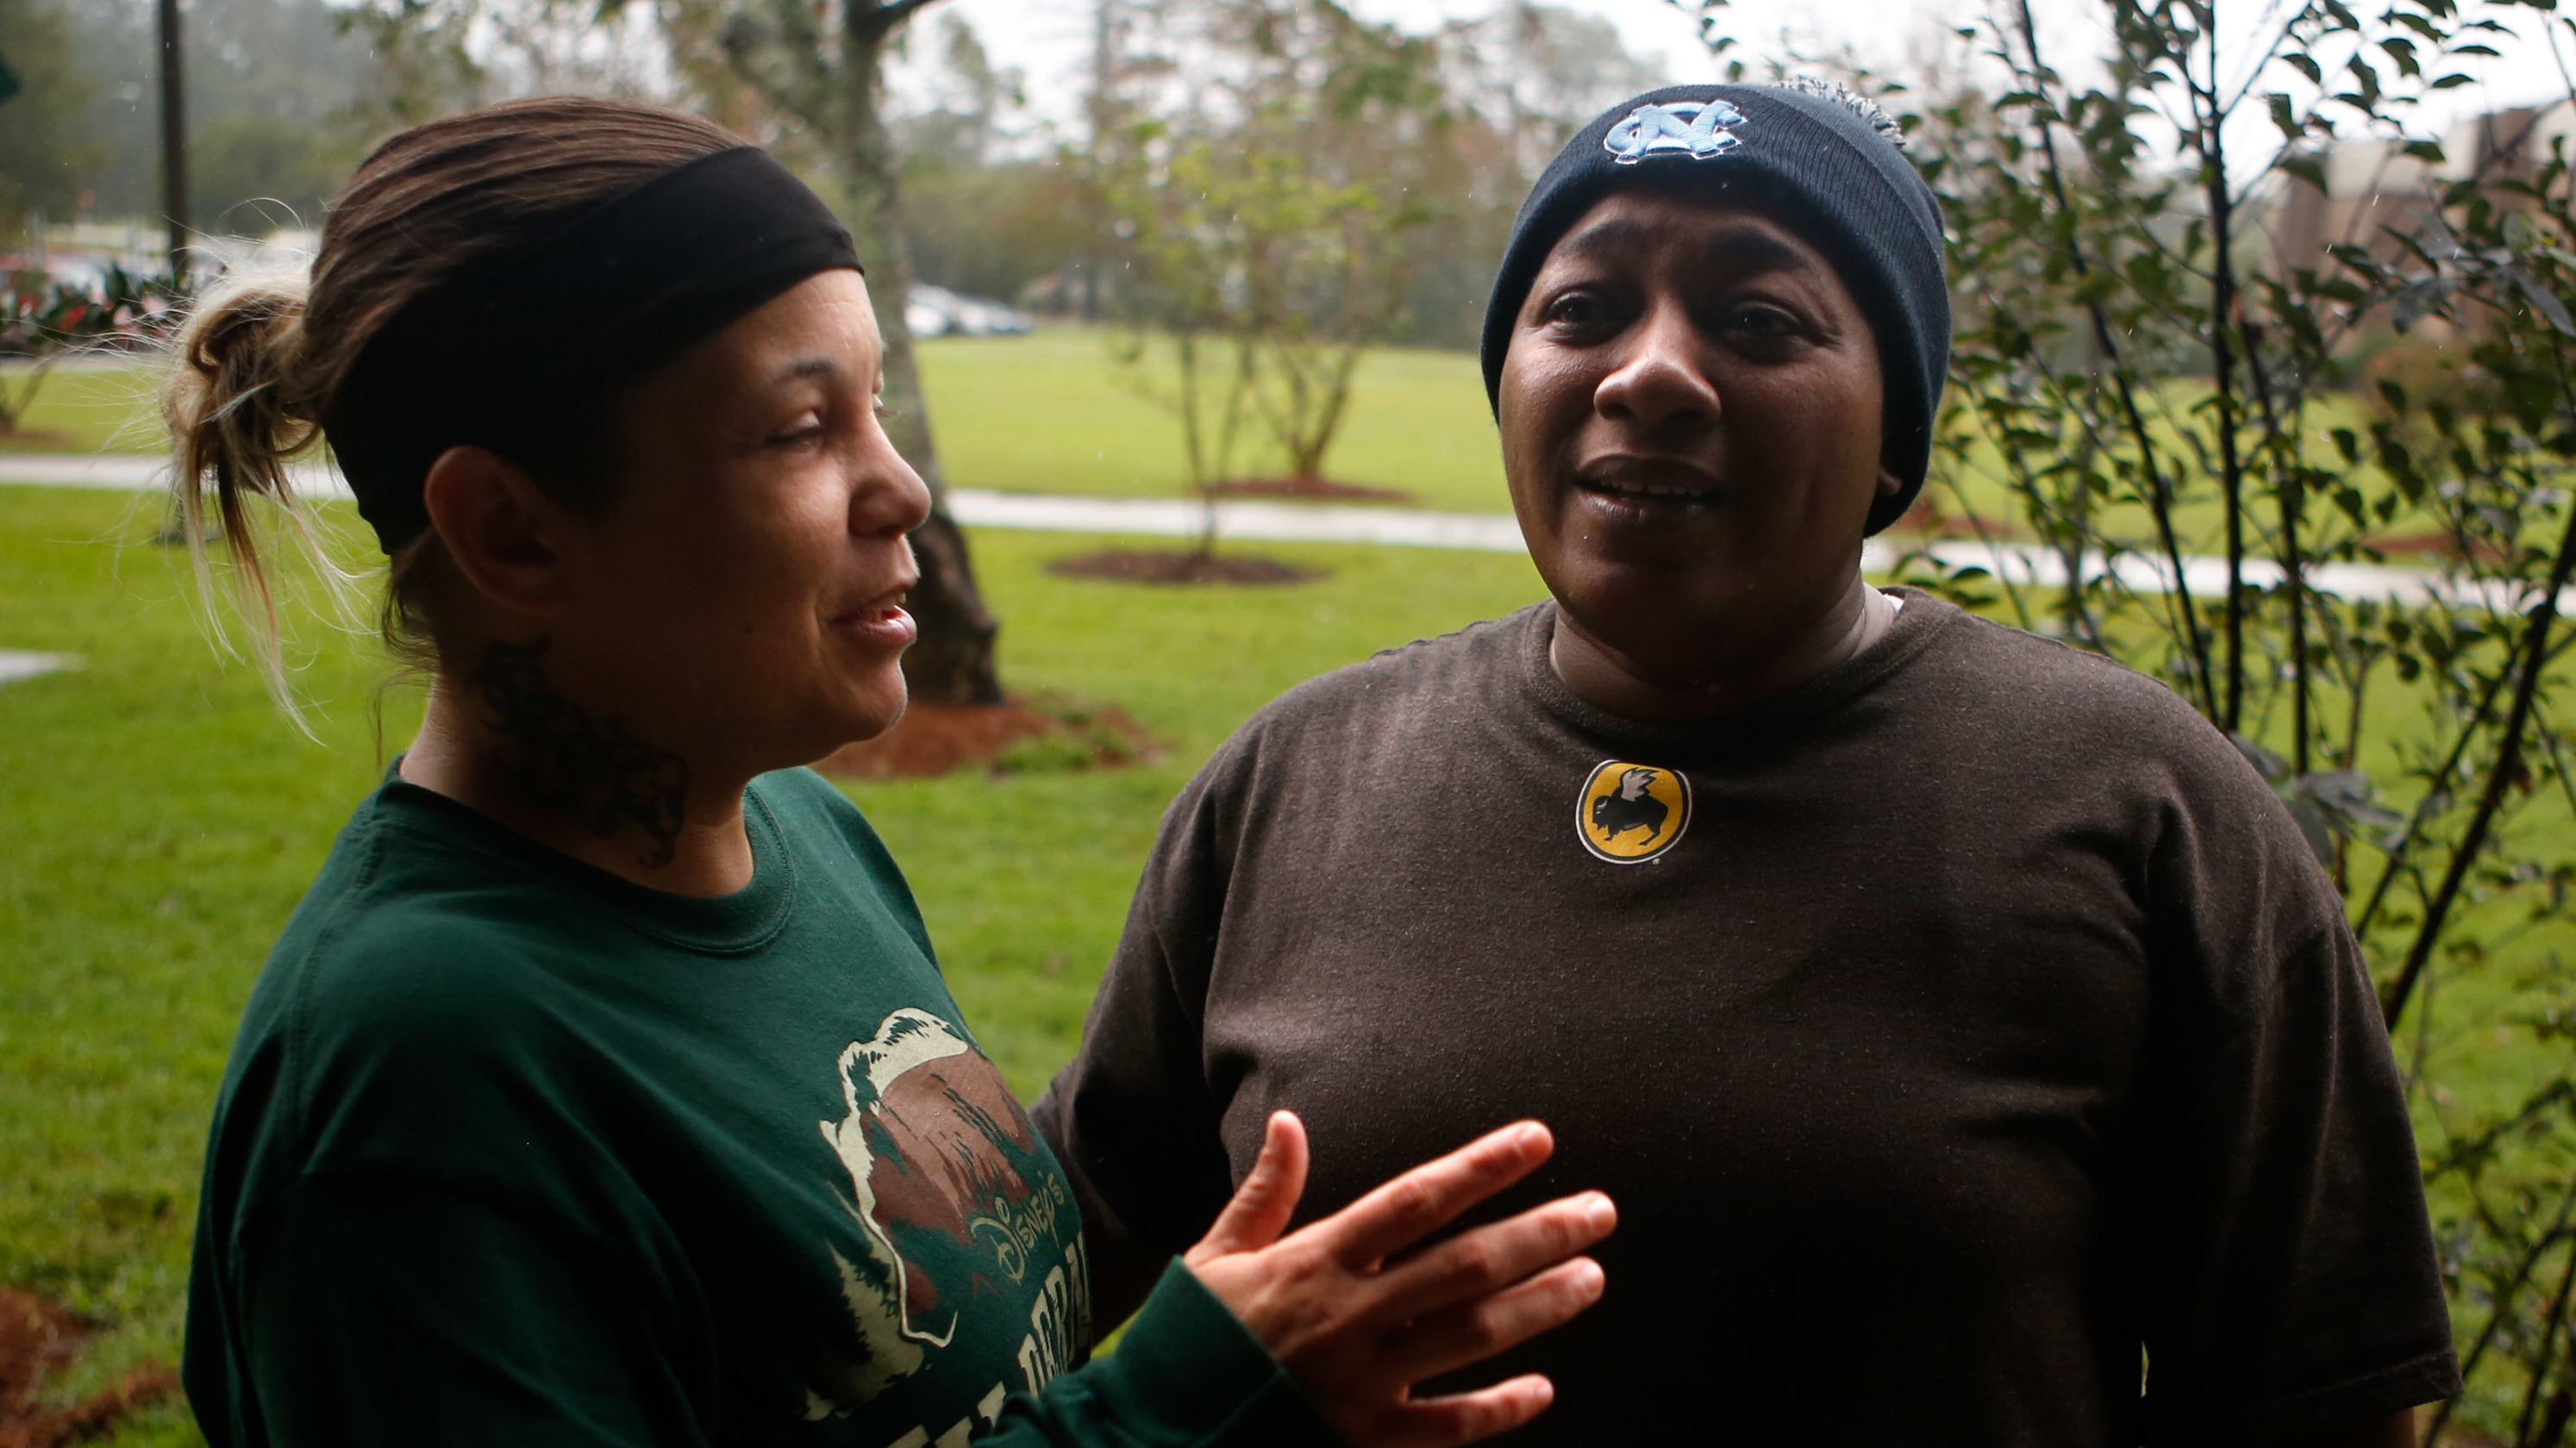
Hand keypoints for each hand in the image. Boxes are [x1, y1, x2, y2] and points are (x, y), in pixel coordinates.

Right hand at [1182, 1113, 1614, 1447]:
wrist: (1147, 1433)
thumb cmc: (1186, 1340)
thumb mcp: (1214, 1256)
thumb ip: (1264, 1192)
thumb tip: (1289, 1119)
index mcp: (1312, 1260)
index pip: (1415, 1200)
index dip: (1480, 1167)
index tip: (1537, 1139)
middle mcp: (1345, 1315)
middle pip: (1464, 1266)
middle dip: (1541, 1234)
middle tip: (1602, 1211)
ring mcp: (1359, 1383)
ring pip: (1470, 1337)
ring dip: (1539, 1306)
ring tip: (1592, 1277)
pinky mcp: (1362, 1440)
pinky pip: (1445, 1427)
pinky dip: (1498, 1410)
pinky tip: (1543, 1390)